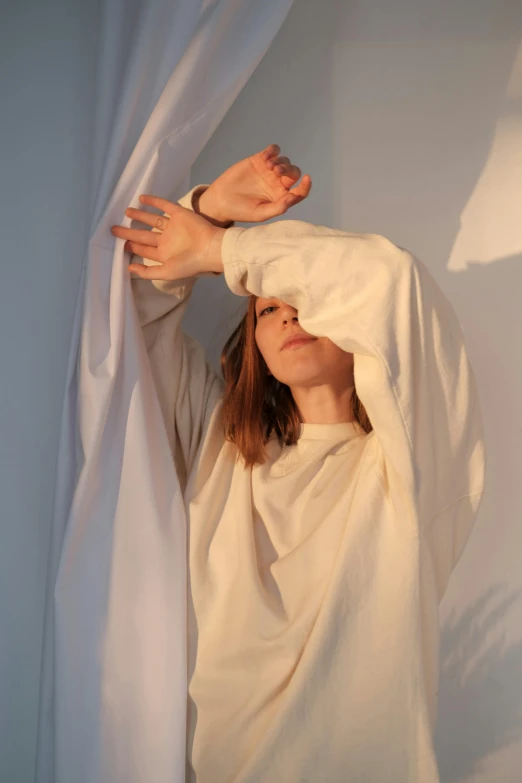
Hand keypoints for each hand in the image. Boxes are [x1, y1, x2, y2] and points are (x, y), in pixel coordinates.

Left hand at [110, 196, 224, 279]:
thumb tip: (129, 270)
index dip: (132, 247)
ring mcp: (173, 227)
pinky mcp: (179, 214)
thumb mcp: (166, 272)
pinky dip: (153, 201)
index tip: (120, 244)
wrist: (210, 248)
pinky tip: (141, 198)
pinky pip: (164, 206)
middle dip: (129, 232)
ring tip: (126, 211)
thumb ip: (148, 272)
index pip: (145, 249)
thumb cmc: (189, 263)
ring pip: (152, 220)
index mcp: (165, 254)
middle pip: (144, 235)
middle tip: (113, 228)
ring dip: (139, 216)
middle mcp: (167, 240)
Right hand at [198, 143, 311, 223]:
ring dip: (280, 161)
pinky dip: (273, 151)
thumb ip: (277, 208)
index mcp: (281, 198)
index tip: (307, 179)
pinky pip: (273, 151)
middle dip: (288, 170)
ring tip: (268, 166)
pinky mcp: (259, 161)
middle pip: (293, 173)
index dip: (306, 186)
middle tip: (276, 171)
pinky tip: (266, 156)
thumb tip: (292, 198)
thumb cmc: (241, 210)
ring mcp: (269, 171)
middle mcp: (278, 184)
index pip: (299, 191)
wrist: (221, 200)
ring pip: (284, 161)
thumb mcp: (260, 214)